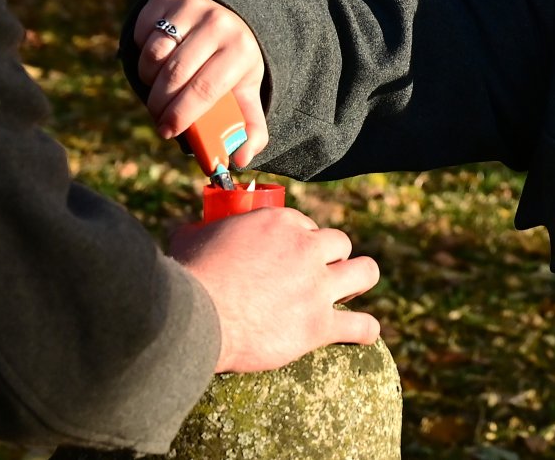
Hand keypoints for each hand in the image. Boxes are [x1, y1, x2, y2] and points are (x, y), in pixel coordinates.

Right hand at [135, 0, 268, 167]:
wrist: (232, 14)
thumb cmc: (235, 63)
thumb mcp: (247, 91)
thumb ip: (249, 129)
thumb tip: (239, 160)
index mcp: (240, 50)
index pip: (205, 89)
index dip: (181, 114)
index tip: (167, 131)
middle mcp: (218, 23)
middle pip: (175, 75)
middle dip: (161, 104)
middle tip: (159, 118)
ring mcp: (192, 6)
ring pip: (154, 55)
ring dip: (150, 80)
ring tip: (160, 88)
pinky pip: (143, 33)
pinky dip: (143, 52)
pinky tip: (158, 59)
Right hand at [172, 208, 380, 372]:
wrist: (196, 319)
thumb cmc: (191, 276)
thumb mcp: (192, 237)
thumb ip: (200, 229)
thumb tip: (188, 228)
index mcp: (280, 222)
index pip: (306, 225)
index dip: (301, 240)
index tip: (291, 255)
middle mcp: (306, 248)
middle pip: (339, 244)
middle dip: (332, 257)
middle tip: (319, 274)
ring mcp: (317, 286)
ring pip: (365, 272)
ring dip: (359, 280)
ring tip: (350, 292)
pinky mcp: (319, 324)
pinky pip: (361, 325)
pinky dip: (366, 329)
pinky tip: (365, 332)